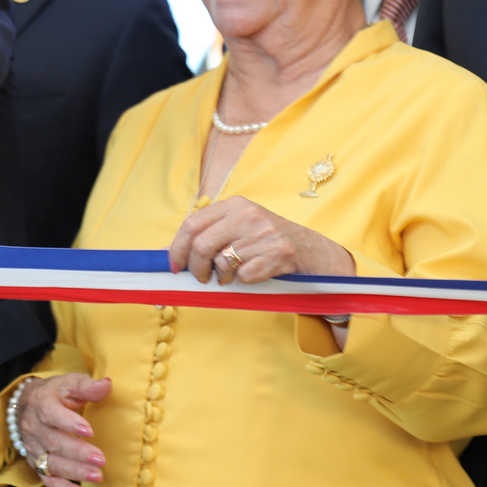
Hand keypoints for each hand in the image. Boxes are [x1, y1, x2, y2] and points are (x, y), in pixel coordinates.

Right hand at [13, 373, 112, 486]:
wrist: (27, 404)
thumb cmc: (54, 394)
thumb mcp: (68, 383)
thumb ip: (87, 385)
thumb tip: (107, 384)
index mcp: (41, 404)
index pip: (52, 414)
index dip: (69, 423)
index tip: (90, 431)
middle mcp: (34, 428)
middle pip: (54, 443)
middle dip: (78, 453)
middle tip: (101, 459)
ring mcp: (34, 448)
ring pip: (51, 463)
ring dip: (74, 472)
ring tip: (97, 476)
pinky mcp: (37, 464)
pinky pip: (47, 480)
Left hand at [168, 197, 354, 284]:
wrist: (311, 250)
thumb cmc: (268, 240)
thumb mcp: (242, 224)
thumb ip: (214, 231)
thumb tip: (179, 254)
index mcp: (235, 205)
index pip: (192, 223)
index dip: (178, 248)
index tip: (176, 266)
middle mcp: (247, 215)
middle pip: (202, 246)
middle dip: (196, 268)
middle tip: (202, 278)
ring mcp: (263, 234)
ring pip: (222, 264)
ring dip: (223, 277)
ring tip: (233, 275)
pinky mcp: (276, 254)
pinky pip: (244, 276)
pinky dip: (243, 281)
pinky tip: (254, 274)